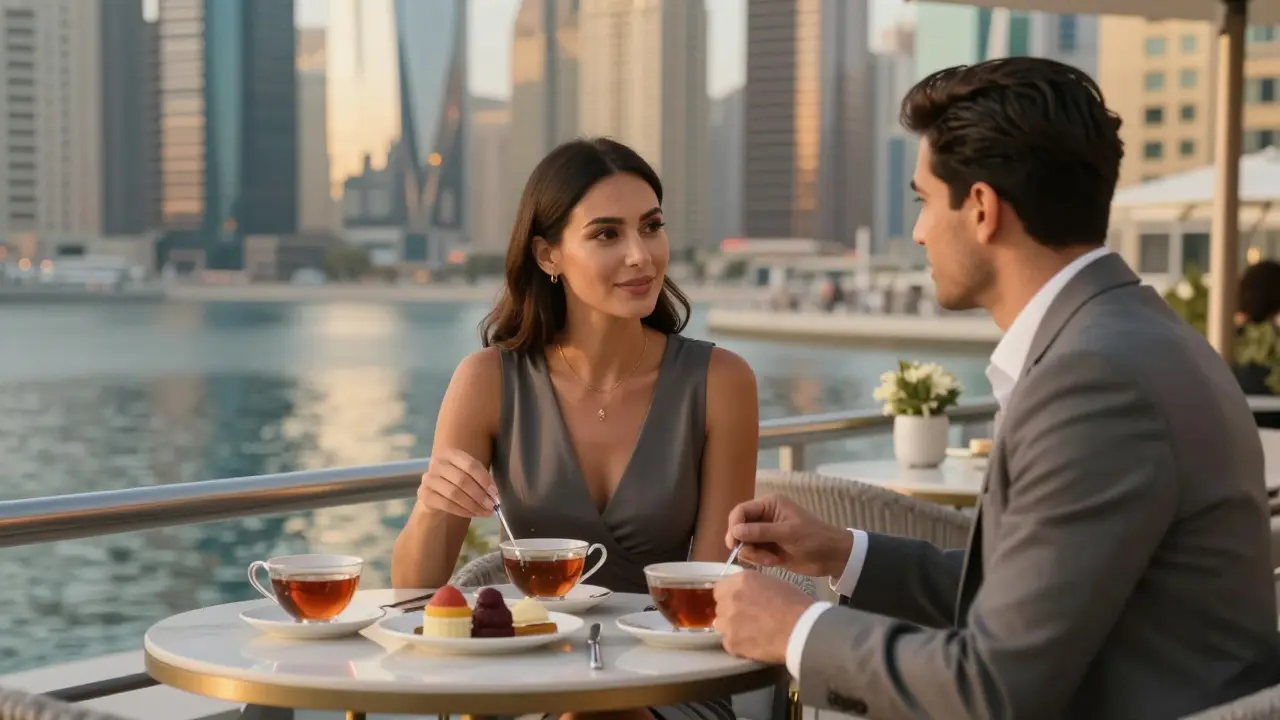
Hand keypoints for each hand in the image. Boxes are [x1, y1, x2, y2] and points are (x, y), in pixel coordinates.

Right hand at [416, 448, 496, 517]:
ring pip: (454, 493)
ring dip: (473, 505)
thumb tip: (494, 495)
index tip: (494, 493)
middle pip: (462, 480)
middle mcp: (438, 463)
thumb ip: (481, 480)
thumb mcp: (470, 474)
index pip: (471, 465)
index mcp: (451, 454)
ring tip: (484, 512)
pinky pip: (446, 504)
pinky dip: (462, 511)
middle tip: (491, 506)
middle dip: (480, 495)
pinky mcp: (424, 494)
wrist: (435, 493)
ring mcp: (428, 478)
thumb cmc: (457, 481)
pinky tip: (472, 514)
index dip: (484, 480)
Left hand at [713, 570, 813, 663]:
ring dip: (732, 628)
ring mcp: (728, 621)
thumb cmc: (795, 604)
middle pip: (720, 607)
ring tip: (751, 633)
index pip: (720, 589)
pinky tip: (754, 644)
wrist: (802, 629)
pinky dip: (739, 645)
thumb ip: (753, 587)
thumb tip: (747, 594)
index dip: (729, 597)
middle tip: (748, 619)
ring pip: (721, 625)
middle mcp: (729, 598)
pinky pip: (729, 643)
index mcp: (740, 580)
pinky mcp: (731, 642)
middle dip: (731, 612)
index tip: (739, 603)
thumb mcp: (773, 583)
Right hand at [724, 494, 852, 577]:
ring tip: (770, 560)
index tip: (734, 543)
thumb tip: (735, 531)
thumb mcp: (788, 533)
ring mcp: (765, 534)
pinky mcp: (768, 549)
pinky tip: (773, 562)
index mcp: (769, 505)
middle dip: (744, 543)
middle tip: (750, 555)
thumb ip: (760, 532)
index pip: (741, 511)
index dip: (734, 525)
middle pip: (739, 528)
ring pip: (744, 543)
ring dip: (753, 554)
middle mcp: (764, 517)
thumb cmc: (813, 539)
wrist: (831, 557)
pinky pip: (752, 554)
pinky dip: (759, 560)